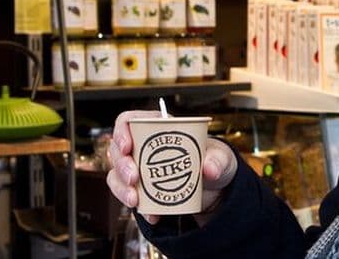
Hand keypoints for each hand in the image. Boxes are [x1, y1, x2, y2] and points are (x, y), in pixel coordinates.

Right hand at [106, 110, 238, 224]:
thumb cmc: (215, 161)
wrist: (216, 187)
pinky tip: (152, 216)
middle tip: (133, 178)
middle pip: (118, 150)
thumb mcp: (221, 157)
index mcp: (159, 129)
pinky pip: (129, 198)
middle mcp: (144, 147)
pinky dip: (138, 209)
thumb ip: (218, 160)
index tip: (127, 146)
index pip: (129, 121)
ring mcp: (140, 169)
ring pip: (117, 175)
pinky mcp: (142, 190)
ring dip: (121, 188)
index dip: (121, 131)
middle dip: (121, 165)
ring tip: (135, 200)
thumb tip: (209, 169)